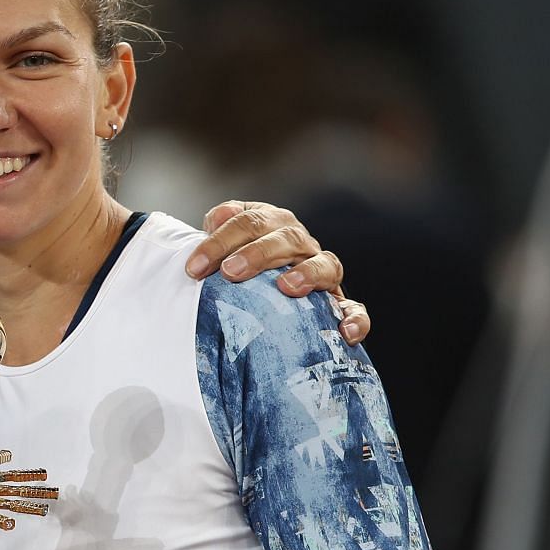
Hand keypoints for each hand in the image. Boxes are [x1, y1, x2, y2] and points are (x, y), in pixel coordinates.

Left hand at [184, 200, 368, 343]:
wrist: (261, 285)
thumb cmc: (235, 264)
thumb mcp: (224, 244)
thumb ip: (218, 229)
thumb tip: (215, 218)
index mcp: (272, 223)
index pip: (248, 222)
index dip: (220, 241)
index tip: (194, 267)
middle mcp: (300, 243)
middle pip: (286, 239)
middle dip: (258, 254)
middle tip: (230, 272)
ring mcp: (322, 271)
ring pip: (326, 264)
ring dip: (308, 274)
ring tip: (286, 287)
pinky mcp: (338, 302)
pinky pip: (355, 308)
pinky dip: (355, 317)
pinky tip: (345, 331)